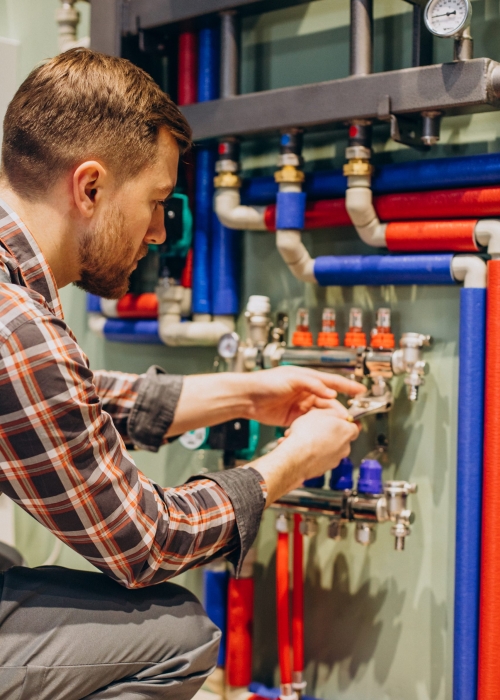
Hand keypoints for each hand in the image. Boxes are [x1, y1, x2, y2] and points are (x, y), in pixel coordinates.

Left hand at [244, 366, 364, 426]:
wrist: (247, 397)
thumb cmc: (265, 382)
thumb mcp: (292, 379)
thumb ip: (312, 385)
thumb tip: (330, 393)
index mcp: (307, 379)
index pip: (332, 382)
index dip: (348, 387)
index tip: (361, 391)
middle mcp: (306, 392)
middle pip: (328, 402)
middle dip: (338, 411)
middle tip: (347, 419)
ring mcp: (300, 405)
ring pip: (320, 414)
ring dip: (327, 421)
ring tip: (335, 428)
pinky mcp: (293, 418)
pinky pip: (308, 423)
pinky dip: (314, 427)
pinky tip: (318, 432)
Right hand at [252, 408, 359, 504]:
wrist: (296, 456)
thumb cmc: (307, 435)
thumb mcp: (319, 412)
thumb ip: (332, 412)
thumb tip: (337, 413)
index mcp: (347, 432)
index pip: (355, 426)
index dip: (346, 422)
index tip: (340, 420)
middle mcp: (344, 448)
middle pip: (341, 438)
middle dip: (330, 433)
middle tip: (317, 428)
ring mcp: (335, 460)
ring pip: (329, 449)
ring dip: (319, 443)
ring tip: (304, 438)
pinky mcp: (324, 469)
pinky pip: (320, 459)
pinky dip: (313, 454)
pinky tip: (302, 448)